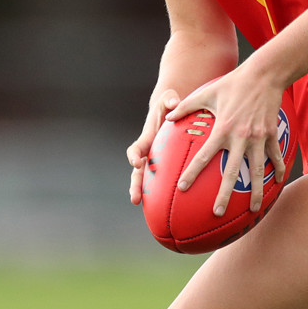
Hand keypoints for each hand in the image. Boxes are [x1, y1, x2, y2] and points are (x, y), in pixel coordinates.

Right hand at [126, 89, 179, 204]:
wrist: (170, 111)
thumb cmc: (169, 104)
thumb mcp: (168, 99)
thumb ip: (170, 100)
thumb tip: (174, 102)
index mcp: (146, 139)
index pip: (136, 149)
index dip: (134, 156)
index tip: (136, 162)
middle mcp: (147, 153)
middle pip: (137, 173)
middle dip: (135, 185)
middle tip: (135, 199)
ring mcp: (155, 161)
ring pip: (148, 181)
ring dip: (146, 194)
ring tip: (148, 209)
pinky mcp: (164, 165)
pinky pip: (162, 181)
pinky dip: (164, 193)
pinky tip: (173, 208)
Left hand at [166, 68, 285, 216]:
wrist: (264, 75)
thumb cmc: (233, 83)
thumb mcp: (207, 92)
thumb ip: (187, 106)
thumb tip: (168, 117)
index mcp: (223, 129)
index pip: (205, 156)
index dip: (193, 172)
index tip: (183, 187)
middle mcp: (240, 137)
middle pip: (231, 172)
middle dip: (224, 194)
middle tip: (217, 212)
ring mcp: (258, 138)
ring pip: (257, 171)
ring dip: (255, 192)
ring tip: (254, 210)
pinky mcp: (271, 134)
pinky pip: (275, 156)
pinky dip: (277, 170)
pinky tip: (277, 182)